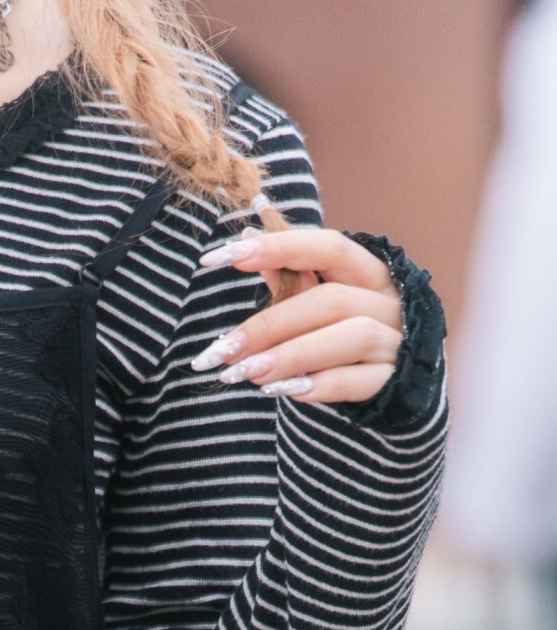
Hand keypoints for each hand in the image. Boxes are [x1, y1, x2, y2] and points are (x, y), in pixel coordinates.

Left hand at [189, 226, 402, 406]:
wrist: (404, 386)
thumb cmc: (349, 337)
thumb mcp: (322, 305)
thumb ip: (290, 278)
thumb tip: (247, 238)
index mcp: (369, 274)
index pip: (328, 247)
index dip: (281, 247)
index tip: (229, 255)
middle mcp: (388, 303)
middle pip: (331, 300)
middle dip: (272, 324)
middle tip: (224, 349)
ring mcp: (395, 342)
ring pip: (350, 337)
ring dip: (292, 355)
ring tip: (247, 373)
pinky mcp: (392, 382)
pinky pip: (357, 381)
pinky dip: (319, 386)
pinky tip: (283, 391)